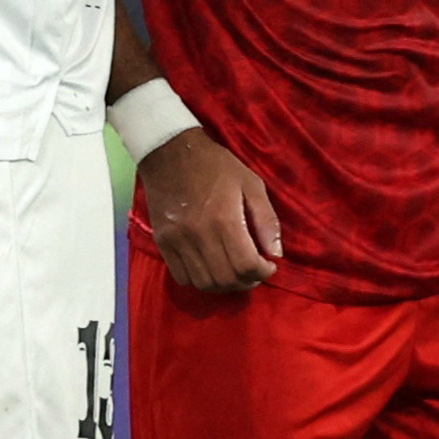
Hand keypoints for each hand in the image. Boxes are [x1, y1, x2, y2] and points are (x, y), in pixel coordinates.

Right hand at [139, 128, 282, 292]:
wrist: (170, 153)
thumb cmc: (216, 166)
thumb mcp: (251, 183)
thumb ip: (267, 220)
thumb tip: (275, 253)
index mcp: (224, 219)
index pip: (246, 265)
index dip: (262, 272)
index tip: (268, 265)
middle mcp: (199, 235)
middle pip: (226, 279)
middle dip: (246, 281)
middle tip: (254, 272)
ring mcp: (177, 241)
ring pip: (204, 283)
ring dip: (224, 285)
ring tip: (235, 272)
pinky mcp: (163, 242)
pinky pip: (182, 277)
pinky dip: (200, 281)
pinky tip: (211, 269)